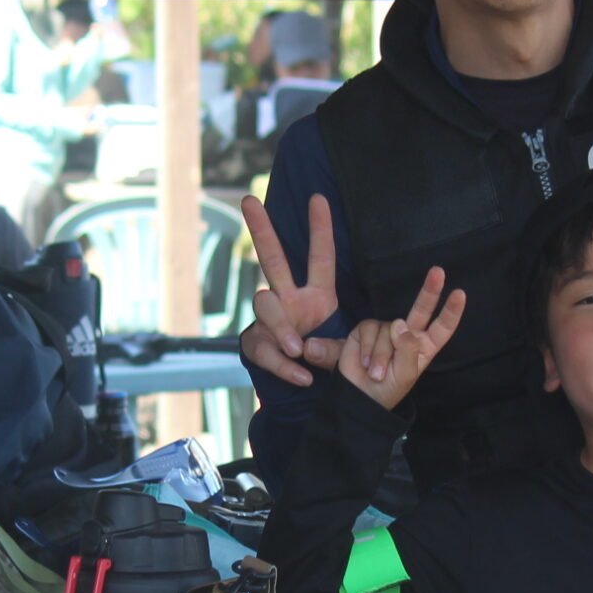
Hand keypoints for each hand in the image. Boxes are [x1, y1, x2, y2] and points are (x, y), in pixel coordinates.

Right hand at [240, 193, 344, 387]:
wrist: (308, 394)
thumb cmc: (328, 363)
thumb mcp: (344, 350)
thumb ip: (332, 347)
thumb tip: (303, 348)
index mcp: (317, 296)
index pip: (320, 258)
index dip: (320, 229)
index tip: (318, 198)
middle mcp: (289, 300)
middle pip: (273, 260)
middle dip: (261, 229)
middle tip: (249, 199)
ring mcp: (270, 321)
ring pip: (266, 306)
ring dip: (283, 328)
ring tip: (298, 349)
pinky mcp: (257, 345)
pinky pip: (266, 349)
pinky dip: (284, 365)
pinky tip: (301, 376)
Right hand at [337, 267, 465, 411]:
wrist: (359, 397)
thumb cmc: (387, 389)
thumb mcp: (405, 374)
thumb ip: (407, 349)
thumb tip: (400, 323)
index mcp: (424, 347)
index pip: (441, 328)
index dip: (451, 312)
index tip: (460, 294)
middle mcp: (407, 335)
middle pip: (421, 309)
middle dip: (429, 290)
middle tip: (438, 271)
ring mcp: (387, 330)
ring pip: (389, 329)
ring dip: (382, 355)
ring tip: (376, 373)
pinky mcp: (367, 329)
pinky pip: (370, 330)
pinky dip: (368, 349)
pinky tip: (365, 363)